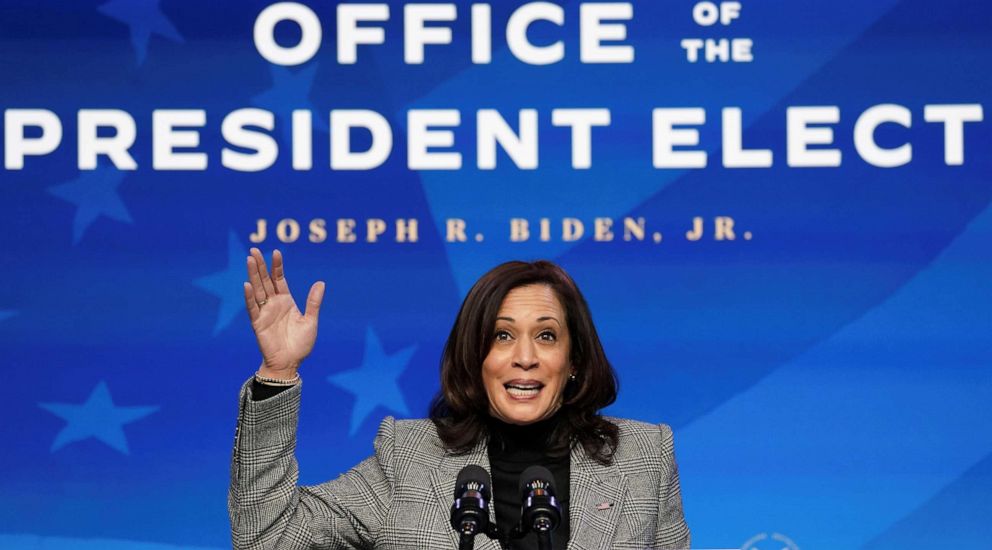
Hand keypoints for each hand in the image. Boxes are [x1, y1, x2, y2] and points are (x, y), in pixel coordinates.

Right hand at [243, 248, 324, 378]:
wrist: (290, 363)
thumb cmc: (301, 344)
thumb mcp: (311, 321)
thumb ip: (313, 302)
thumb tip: (321, 282)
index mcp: (286, 302)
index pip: (279, 279)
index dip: (277, 266)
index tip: (276, 252)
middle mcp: (274, 304)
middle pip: (265, 281)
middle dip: (260, 265)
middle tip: (254, 250)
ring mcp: (265, 313)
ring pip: (258, 290)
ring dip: (253, 275)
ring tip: (249, 259)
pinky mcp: (258, 323)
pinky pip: (253, 308)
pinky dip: (250, 297)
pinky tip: (247, 284)